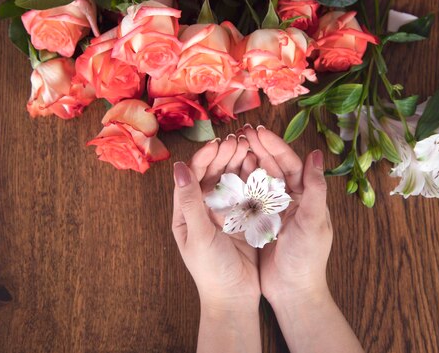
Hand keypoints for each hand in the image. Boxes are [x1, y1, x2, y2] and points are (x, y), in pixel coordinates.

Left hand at [172, 136, 260, 311]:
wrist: (235, 298)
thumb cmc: (211, 271)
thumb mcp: (198, 235)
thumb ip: (190, 201)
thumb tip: (179, 168)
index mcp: (186, 213)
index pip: (192, 176)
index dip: (204, 158)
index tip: (219, 144)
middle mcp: (204, 209)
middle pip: (212, 174)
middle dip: (224, 155)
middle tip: (238, 140)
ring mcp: (224, 213)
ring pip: (230, 180)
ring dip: (238, 162)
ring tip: (248, 146)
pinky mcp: (243, 219)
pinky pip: (246, 193)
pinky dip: (251, 178)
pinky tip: (259, 165)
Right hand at [242, 125, 332, 304]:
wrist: (293, 292)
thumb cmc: (307, 258)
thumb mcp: (313, 222)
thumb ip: (315, 189)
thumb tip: (317, 155)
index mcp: (305, 196)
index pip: (289, 164)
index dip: (274, 146)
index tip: (258, 130)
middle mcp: (289, 199)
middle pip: (273, 167)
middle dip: (258, 148)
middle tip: (241, 131)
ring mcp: (273, 210)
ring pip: (258, 179)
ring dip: (247, 162)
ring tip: (232, 146)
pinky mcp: (258, 222)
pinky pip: (247, 198)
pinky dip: (238, 184)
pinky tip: (226, 173)